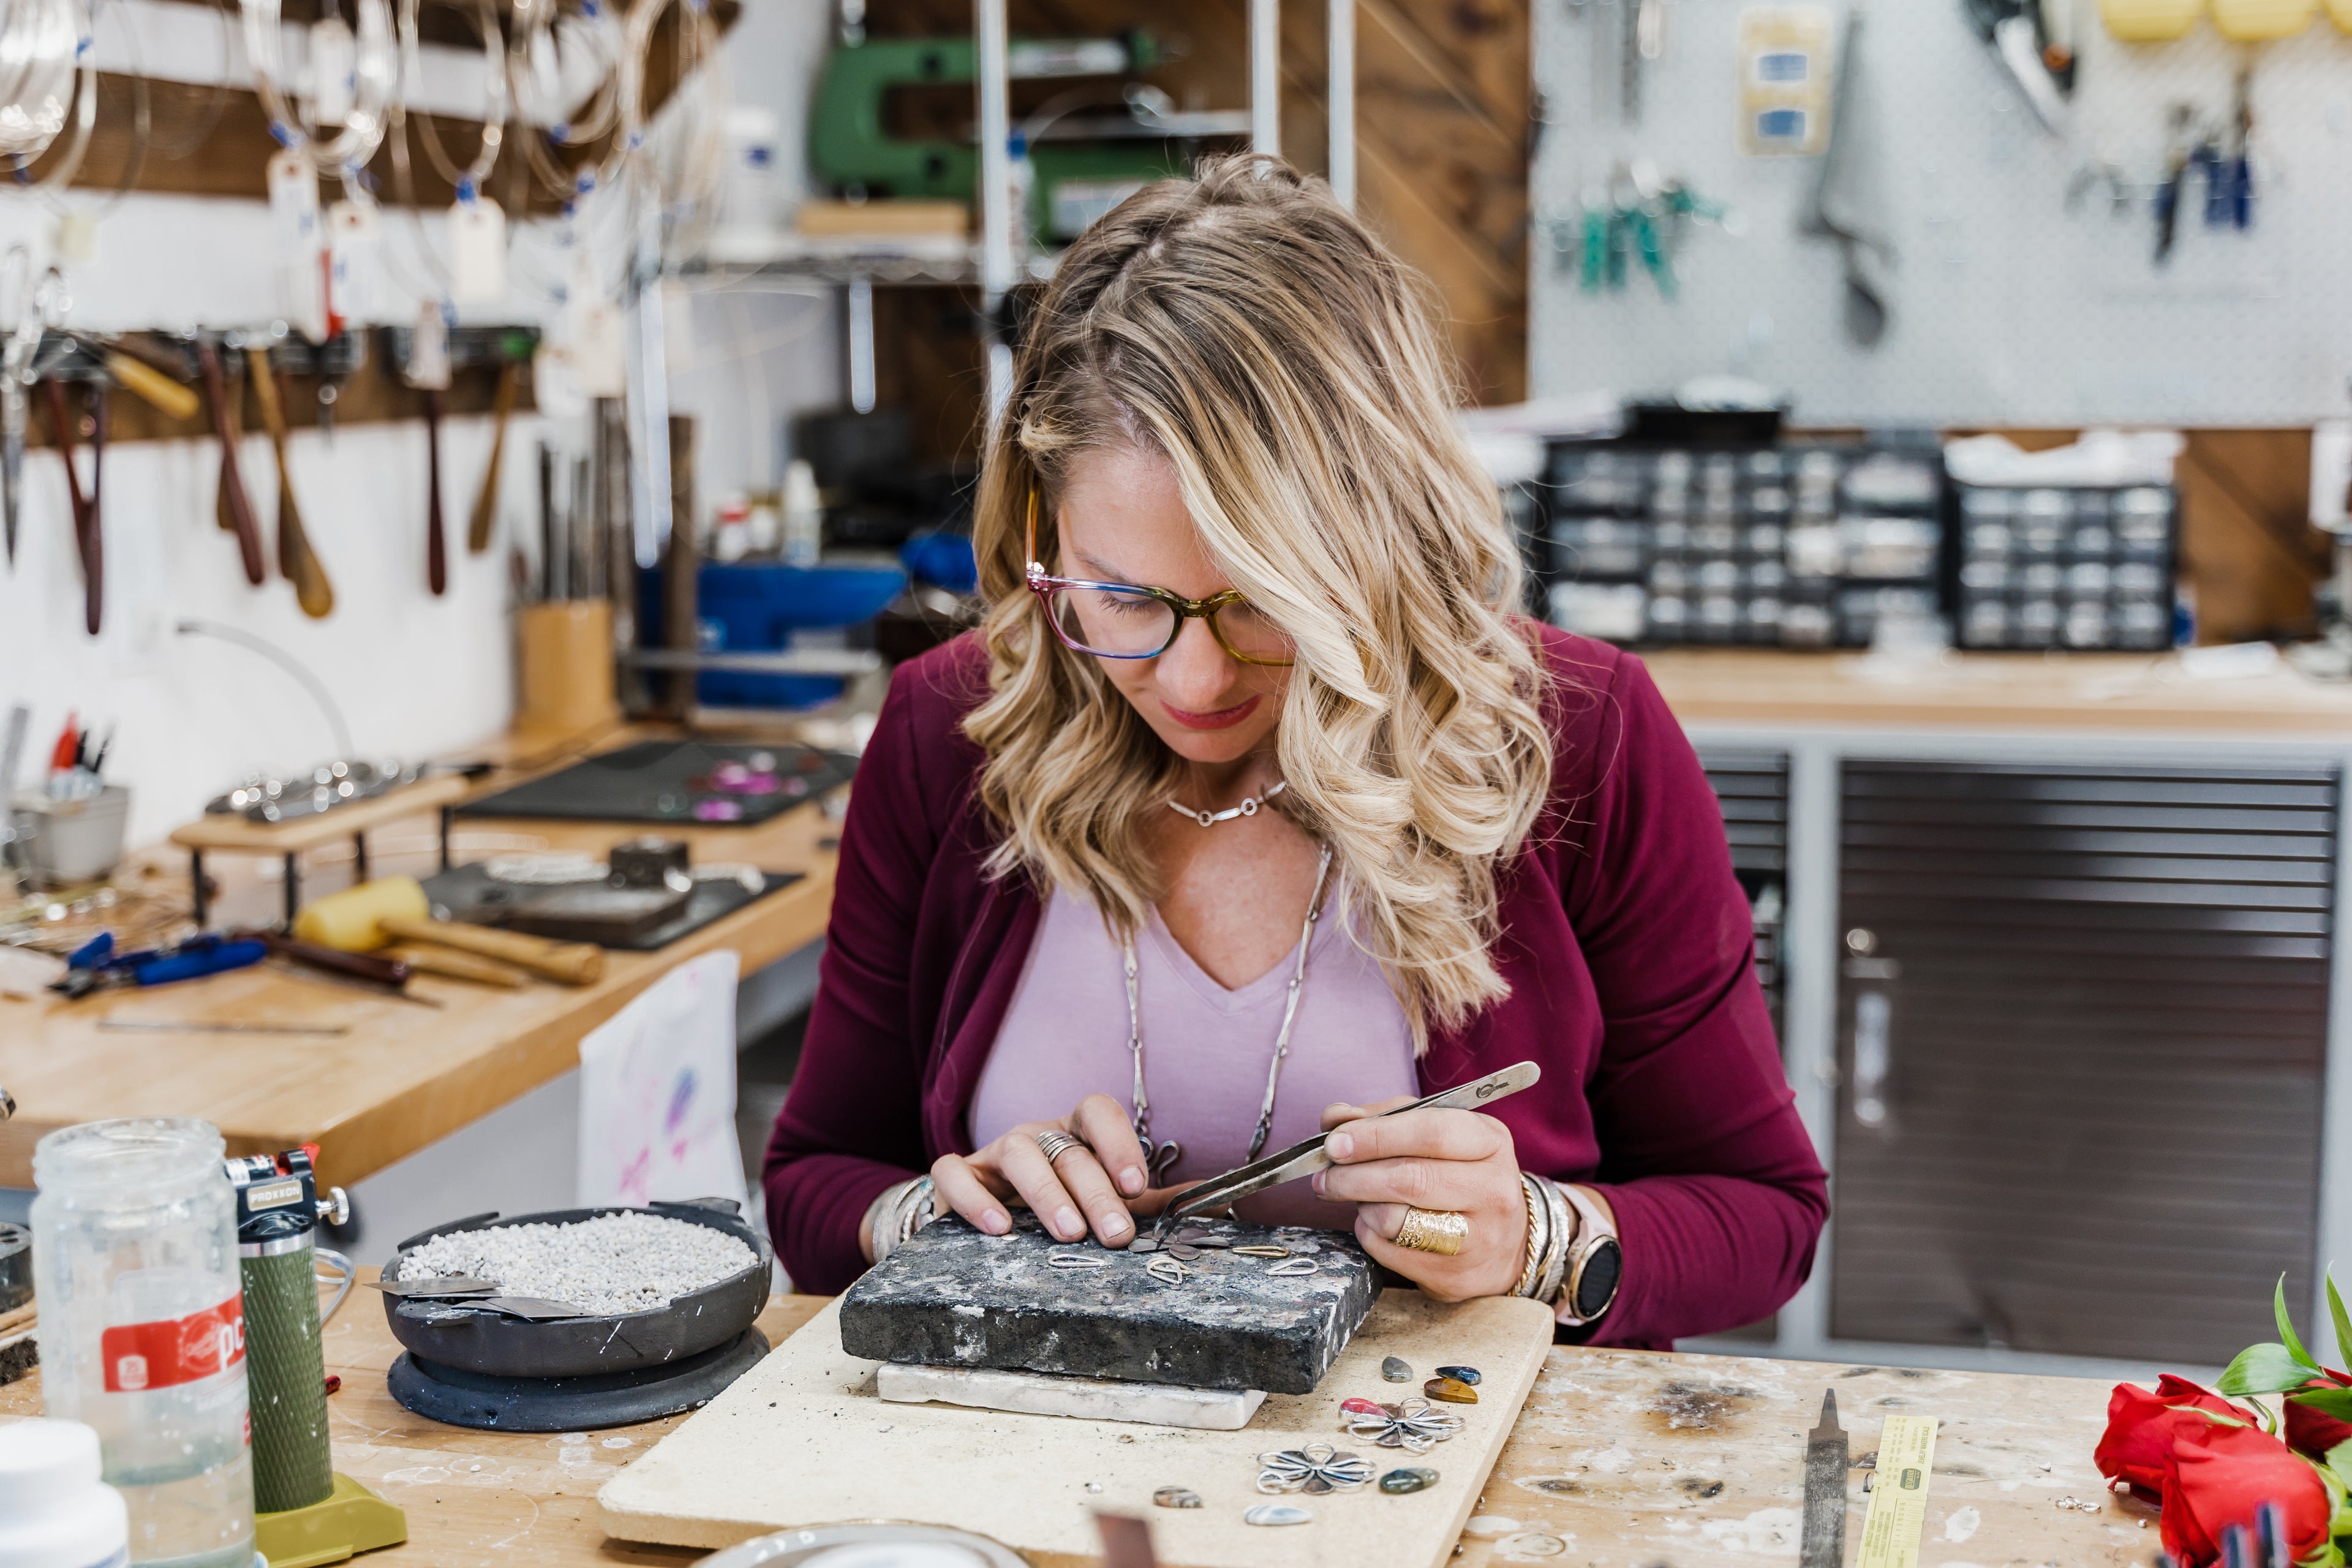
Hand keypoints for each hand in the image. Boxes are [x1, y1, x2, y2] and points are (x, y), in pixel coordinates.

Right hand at [931, 1095, 1183, 1247]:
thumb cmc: (1064, 1204)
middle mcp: (1038, 1135)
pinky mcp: (960, 1177)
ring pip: (1019, 1154)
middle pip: (1067, 1148)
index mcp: (1077, 1133)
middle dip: (1095, 1191)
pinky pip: (956, 1174)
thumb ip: (1158, 1203)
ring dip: (1046, 1193)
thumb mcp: (1110, 1201)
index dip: (1119, 1142)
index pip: (1098, 1111)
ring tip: (1068, 1231)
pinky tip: (999, 1227)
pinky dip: (975, 1198)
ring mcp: (996, 1153)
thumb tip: (1221, 1200)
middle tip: (1115, 1232)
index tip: (1137, 1185)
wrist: (994, 1216)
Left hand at [1311, 1095, 1527, 1301]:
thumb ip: (1386, 1118)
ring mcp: (1477, 1239)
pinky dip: (1368, 1233)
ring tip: (1357, 1198)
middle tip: (1324, 1175)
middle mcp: (1493, 1191)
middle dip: (1354, 1175)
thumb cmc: (1459, 1175)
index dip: (1375, 1136)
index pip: (1430, 1133)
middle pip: (1409, 1179)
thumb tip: (1335, 1119)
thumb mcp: (1438, 1134)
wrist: (1506, 1243)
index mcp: (1490, 1143)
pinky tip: (1375, 1223)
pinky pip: (1388, 1251)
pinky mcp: (1453, 1277)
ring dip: (1361, 1206)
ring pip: (1394, 1219)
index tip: (1335, 1141)